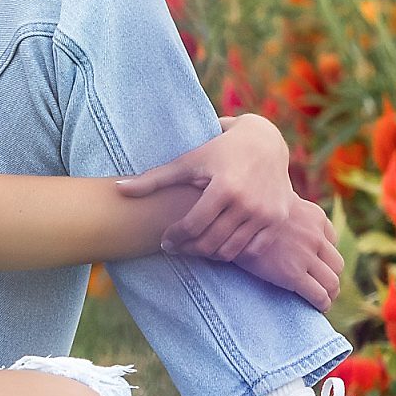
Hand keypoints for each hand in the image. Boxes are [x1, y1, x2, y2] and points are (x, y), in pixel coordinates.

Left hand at [113, 116, 344, 309]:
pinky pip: (251, 250)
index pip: (193, 226)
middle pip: (210, 242)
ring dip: (209, 254)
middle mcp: (248, 203)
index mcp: (224, 187)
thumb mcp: (188, 161)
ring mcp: (266, 214)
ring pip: (230, 250)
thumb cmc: (219, 150)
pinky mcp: (277, 220)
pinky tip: (218, 244)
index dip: (174, 238)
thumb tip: (118, 188)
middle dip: (189, 249)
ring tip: (195, 247)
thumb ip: (154, 178)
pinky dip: (233, 252)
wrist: (265, 141)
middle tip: (176, 248)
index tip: (164, 241)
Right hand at [234, 197, 344, 312]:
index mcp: (315, 217)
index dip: (324, 256)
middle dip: (330, 277)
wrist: (230, 223)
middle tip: (322, 287)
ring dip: (329, 293)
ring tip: (322, 300)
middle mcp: (315, 236)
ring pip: (332, 282)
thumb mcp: (277, 204)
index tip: (316, 264)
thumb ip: (292, 213)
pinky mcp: (294, 275)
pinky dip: (322, 304)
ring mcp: (306, 256)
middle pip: (336, 264)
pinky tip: (317, 307)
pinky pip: (319, 295)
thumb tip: (292, 226)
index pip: (331, 241)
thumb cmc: (249, 214)